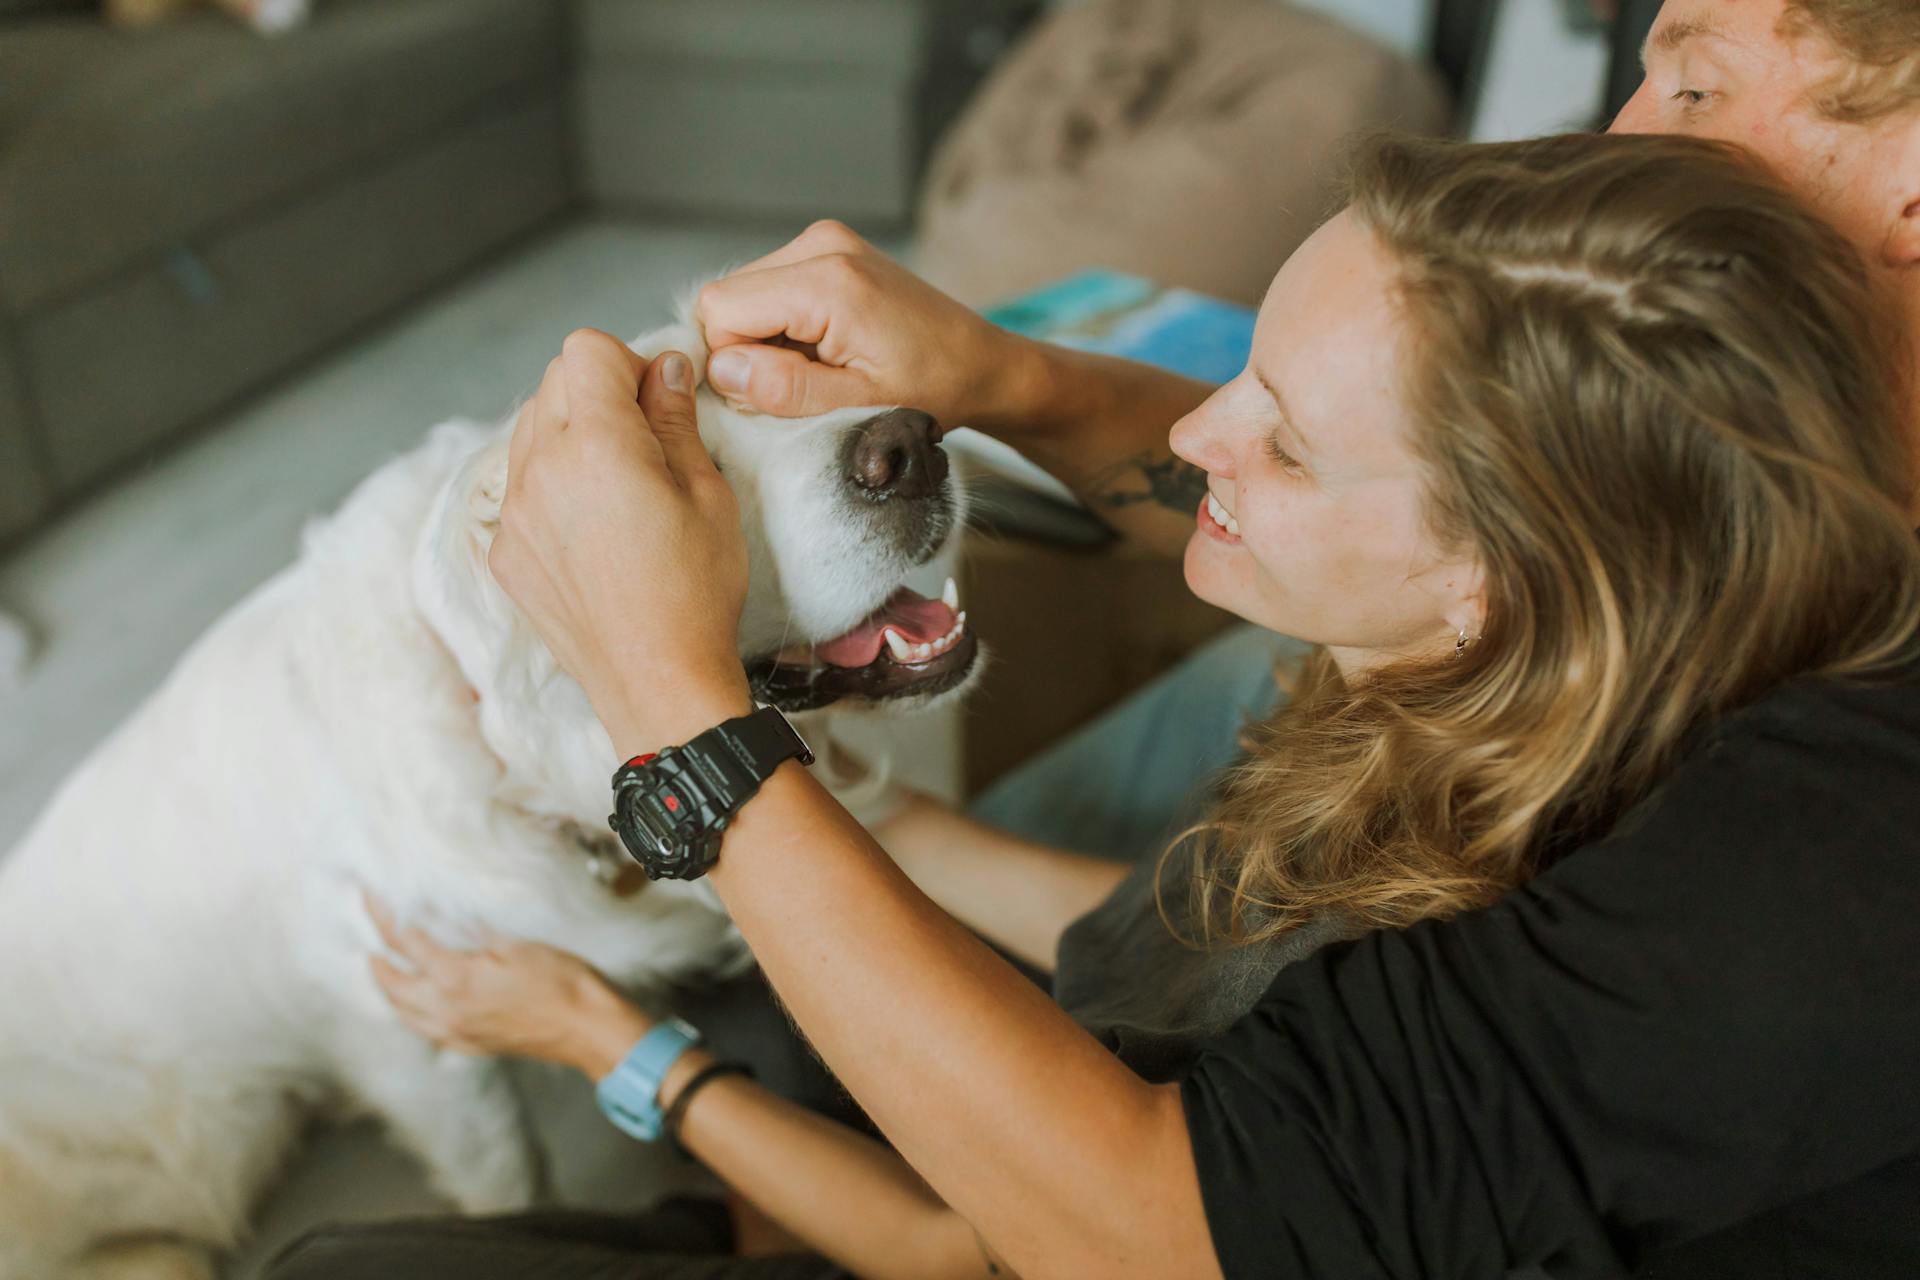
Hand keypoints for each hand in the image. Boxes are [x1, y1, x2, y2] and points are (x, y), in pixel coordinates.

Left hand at [365, 894, 653, 1077]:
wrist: (585, 1028)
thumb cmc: (559, 981)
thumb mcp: (516, 943)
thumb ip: (472, 929)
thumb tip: (441, 910)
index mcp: (455, 979)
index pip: (405, 941)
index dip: (385, 915)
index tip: (371, 895)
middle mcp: (445, 1009)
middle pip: (391, 983)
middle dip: (376, 956)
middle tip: (371, 931)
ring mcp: (455, 1032)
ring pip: (402, 1011)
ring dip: (387, 987)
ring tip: (382, 966)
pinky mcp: (468, 1045)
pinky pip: (423, 1029)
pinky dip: (408, 1011)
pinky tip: (415, 1001)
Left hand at [489, 332, 753, 754]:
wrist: (657, 681)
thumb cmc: (696, 591)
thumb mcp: (708, 493)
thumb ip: (676, 420)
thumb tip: (665, 368)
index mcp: (595, 445)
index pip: (585, 350)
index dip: (628, 364)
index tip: (656, 399)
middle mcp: (540, 469)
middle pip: (552, 381)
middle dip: (598, 392)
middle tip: (644, 440)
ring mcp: (514, 511)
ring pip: (530, 430)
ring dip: (570, 434)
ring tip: (617, 484)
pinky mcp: (506, 549)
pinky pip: (521, 486)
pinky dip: (552, 483)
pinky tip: (595, 527)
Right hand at [697, 220, 1042, 429]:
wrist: (983, 365)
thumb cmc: (934, 389)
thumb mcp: (858, 406)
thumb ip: (784, 388)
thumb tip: (722, 367)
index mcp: (829, 280)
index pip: (719, 310)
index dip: (732, 363)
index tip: (776, 395)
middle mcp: (822, 243)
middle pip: (727, 298)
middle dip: (750, 351)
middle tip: (807, 384)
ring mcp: (825, 240)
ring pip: (744, 295)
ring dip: (768, 341)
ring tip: (824, 366)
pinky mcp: (829, 248)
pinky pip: (770, 290)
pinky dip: (784, 328)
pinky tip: (827, 348)